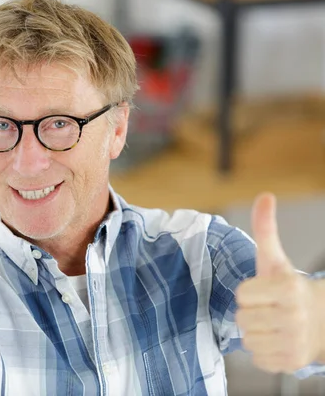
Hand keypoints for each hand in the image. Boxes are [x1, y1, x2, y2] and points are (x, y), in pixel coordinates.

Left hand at [235, 193, 324, 373]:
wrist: (322, 321)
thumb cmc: (288, 287)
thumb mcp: (275, 260)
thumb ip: (266, 229)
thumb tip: (264, 195)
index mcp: (288, 289)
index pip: (241, 295)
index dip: (248, 292)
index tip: (263, 290)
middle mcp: (294, 316)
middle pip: (241, 318)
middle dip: (250, 313)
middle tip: (267, 308)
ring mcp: (295, 342)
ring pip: (247, 339)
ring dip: (255, 332)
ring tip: (272, 323)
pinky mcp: (291, 363)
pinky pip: (256, 358)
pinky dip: (263, 350)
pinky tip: (277, 339)